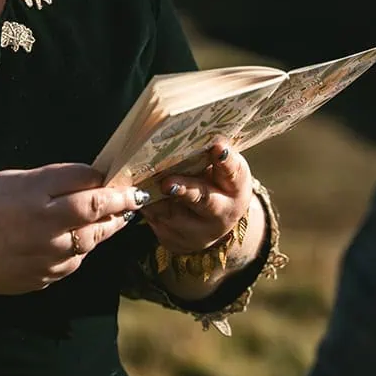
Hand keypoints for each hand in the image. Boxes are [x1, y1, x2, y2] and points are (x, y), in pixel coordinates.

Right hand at [0, 163, 144, 297]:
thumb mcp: (10, 180)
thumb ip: (50, 179)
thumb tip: (89, 178)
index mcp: (34, 195)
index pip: (85, 180)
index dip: (105, 177)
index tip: (118, 175)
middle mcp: (46, 226)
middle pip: (98, 210)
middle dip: (121, 201)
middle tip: (136, 195)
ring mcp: (48, 256)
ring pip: (93, 239)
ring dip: (109, 226)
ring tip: (118, 216)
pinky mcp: (47, 277)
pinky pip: (76, 260)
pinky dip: (83, 248)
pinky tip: (80, 238)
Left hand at [140, 139, 253, 259]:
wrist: (215, 223)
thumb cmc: (219, 184)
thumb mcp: (226, 169)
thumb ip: (215, 155)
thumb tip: (201, 134)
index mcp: (236, 188)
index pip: (233, 172)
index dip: (225, 160)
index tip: (217, 147)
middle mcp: (220, 214)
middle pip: (202, 200)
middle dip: (184, 190)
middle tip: (168, 183)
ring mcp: (195, 232)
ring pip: (169, 212)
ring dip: (154, 195)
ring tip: (142, 180)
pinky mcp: (172, 240)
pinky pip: (153, 220)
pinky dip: (145, 203)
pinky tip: (140, 193)